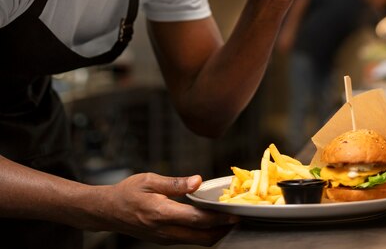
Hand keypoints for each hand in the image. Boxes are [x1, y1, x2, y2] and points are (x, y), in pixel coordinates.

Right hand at [99, 172, 237, 244]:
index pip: (196, 219)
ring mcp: (165, 238)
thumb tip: (198, 181)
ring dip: (214, 233)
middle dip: (223, 230)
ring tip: (229, 219)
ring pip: (197, 241)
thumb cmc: (128, 192)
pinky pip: (189, 239)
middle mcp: (165, 230)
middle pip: (201, 237)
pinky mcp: (164, 239)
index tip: (235, 214)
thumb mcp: (149, 181)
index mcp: (162, 213)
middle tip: (239, 218)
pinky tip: (211, 221)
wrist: (108, 211)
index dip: (218, 218)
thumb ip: (175, 183)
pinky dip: (203, 233)